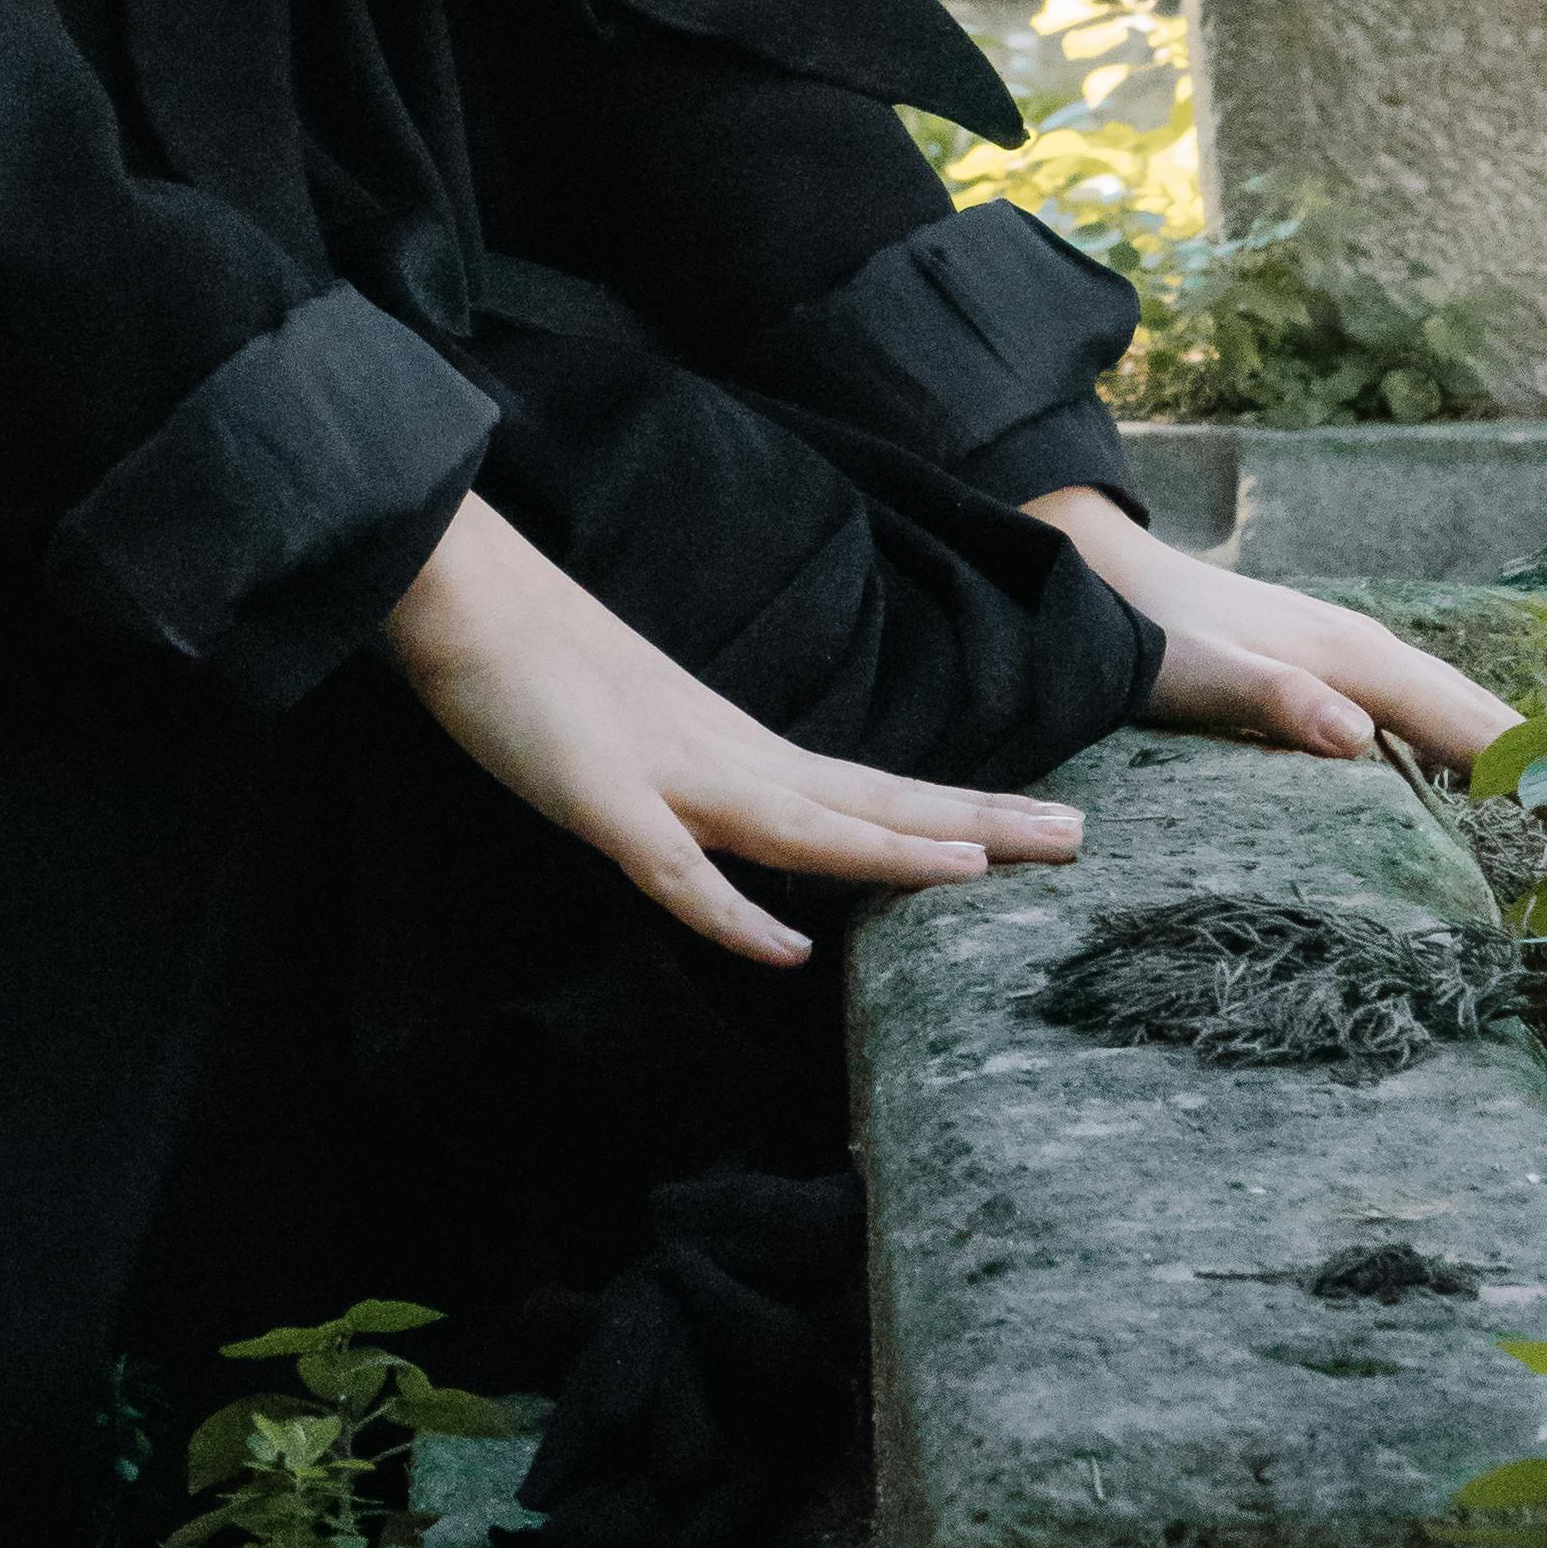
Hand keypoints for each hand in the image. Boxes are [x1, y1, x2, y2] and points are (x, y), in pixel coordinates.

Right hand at [386, 484, 1088, 968]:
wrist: (466, 597)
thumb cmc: (546, 668)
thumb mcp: (643, 741)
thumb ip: (703, 795)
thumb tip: (762, 844)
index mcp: (741, 750)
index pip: (872, 791)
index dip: (961, 814)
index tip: (1047, 824)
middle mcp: (727, 760)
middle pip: (868, 801)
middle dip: (974, 825)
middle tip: (1079, 838)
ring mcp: (669, 778)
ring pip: (798, 826)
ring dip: (887, 851)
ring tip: (979, 868)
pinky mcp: (601, 800)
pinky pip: (674, 871)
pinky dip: (731, 912)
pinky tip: (785, 950)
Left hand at [1019, 485, 1525, 781]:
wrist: (1101, 572)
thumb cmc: (1147, 633)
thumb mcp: (1198, 675)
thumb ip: (1273, 701)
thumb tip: (1357, 735)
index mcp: (1358, 660)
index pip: (1476, 731)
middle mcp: (1373, 652)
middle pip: (1489, 718)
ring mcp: (1356, 657)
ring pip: (1463, 712)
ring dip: (1526, 757)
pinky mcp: (1334, 670)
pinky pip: (1427, 714)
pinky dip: (1473, 746)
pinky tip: (1481, 778)